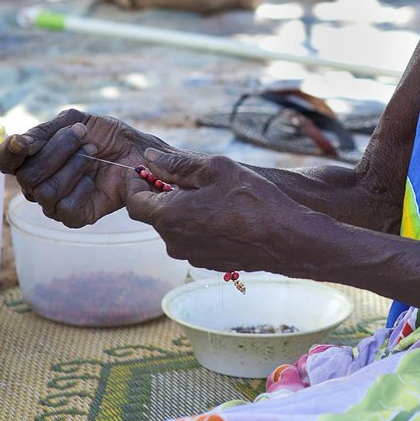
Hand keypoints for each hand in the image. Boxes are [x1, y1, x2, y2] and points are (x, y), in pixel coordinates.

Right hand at [0, 109, 171, 227]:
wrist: (138, 151)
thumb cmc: (106, 135)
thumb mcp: (76, 121)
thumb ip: (44, 131)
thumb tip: (19, 142)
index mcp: (34, 158)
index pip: (6, 161)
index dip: (10, 153)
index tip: (26, 142)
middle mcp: (40, 182)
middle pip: (27, 176)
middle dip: (57, 151)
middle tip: (83, 137)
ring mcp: (56, 201)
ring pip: (45, 192)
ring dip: (73, 166)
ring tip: (93, 153)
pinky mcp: (76, 216)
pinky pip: (65, 208)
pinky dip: (82, 188)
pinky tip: (95, 179)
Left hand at [126, 147, 307, 272]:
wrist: (285, 238)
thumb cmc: (253, 199)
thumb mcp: (216, 168)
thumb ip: (177, 164)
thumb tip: (149, 157)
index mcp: (168, 215)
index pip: (133, 201)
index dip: (136, 183)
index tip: (149, 170)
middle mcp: (173, 240)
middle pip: (155, 214)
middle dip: (165, 195)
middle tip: (192, 178)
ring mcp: (190, 255)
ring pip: (175, 227)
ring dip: (184, 211)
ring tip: (214, 196)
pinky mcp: (207, 263)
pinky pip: (193, 240)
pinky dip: (200, 226)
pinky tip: (225, 215)